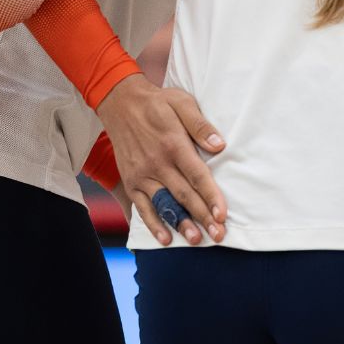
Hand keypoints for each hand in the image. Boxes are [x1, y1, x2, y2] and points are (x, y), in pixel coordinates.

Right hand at [97, 76, 228, 245]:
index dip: (211, 197)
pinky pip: (141, 206)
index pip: (197, 176)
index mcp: (173, 144)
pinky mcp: (130, 180)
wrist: (120, 103)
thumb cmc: (158, 103)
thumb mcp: (183, 103)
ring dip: (180, 223)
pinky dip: (152, 224)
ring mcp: (141, 174)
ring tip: (195, 241)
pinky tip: (165, 238)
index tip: (223, 215)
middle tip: (218, 236)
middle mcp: (157, 163)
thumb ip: (201, 125)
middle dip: (202, 217)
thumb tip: (220, 145)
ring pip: (163, 204)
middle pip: (183, 195)